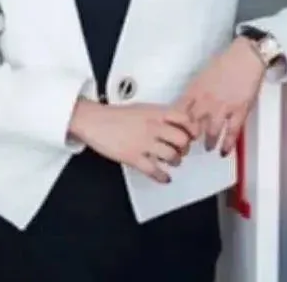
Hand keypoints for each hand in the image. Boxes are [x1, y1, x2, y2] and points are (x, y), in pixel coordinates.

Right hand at [69, 100, 196, 183]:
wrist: (93, 120)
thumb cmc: (115, 115)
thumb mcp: (142, 108)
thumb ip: (160, 115)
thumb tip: (177, 122)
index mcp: (155, 113)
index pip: (185, 119)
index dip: (192, 129)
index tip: (192, 135)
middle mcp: (152, 127)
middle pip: (182, 140)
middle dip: (184, 148)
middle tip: (181, 150)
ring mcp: (143, 142)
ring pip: (171, 156)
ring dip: (175, 161)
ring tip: (172, 161)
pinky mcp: (133, 157)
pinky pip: (154, 170)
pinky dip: (162, 177)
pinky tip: (164, 178)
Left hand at [178, 38, 268, 156]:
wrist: (245, 57)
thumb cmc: (223, 63)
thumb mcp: (201, 76)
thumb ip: (193, 92)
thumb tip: (186, 106)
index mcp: (194, 91)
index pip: (178, 113)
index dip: (174, 126)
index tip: (173, 133)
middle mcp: (206, 101)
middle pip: (192, 126)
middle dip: (189, 138)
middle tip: (189, 145)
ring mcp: (223, 108)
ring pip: (211, 132)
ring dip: (209, 143)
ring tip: (208, 147)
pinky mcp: (239, 111)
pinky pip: (232, 133)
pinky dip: (227, 145)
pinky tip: (223, 152)